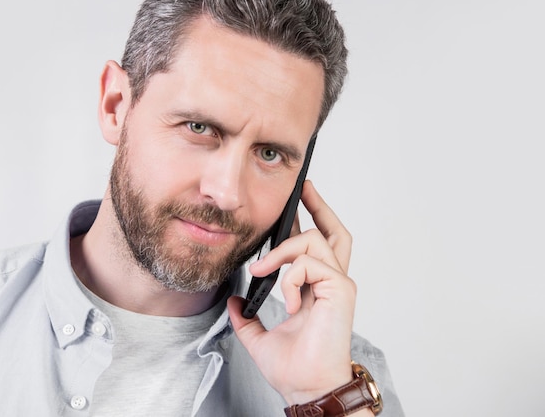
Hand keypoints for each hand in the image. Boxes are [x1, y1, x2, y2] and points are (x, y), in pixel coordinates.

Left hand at [228, 180, 356, 405]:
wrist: (307, 387)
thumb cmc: (294, 367)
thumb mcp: (259, 335)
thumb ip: (248, 317)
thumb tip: (235, 301)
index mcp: (315, 288)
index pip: (315, 247)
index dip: (306, 222)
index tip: (292, 206)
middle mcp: (331, 282)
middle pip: (333, 231)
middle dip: (319, 206)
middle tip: (303, 189)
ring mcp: (338, 284)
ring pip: (316, 240)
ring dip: (284, 250)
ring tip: (264, 268)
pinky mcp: (341, 290)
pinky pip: (312, 265)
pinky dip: (292, 276)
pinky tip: (287, 298)